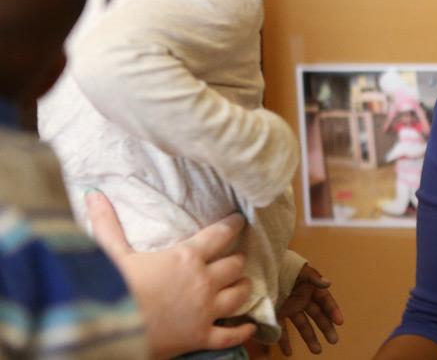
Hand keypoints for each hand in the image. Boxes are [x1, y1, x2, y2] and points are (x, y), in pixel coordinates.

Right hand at [86, 190, 254, 359]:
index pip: (219, 234)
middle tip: (236, 258)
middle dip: (237, 260)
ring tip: (242, 284)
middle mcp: (203, 281)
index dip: (232, 225)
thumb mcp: (110, 253)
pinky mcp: (201, 337)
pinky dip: (242, 331)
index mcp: (186, 257)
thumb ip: (107, 223)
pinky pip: (231, 334)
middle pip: (234, 265)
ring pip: (240, 295)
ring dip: (243, 288)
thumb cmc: (109, 289)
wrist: (105, 330)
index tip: (240, 221)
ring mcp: (205, 310)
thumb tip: (93, 193)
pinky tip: (248, 326)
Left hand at [277, 264, 342, 354]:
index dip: (332, 310)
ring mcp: (288, 308)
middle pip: (316, 315)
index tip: (340, 322)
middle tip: (333, 341)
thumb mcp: (298, 270)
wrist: (256, 271)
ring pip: (302, 325)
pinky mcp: (275, 315)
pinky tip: (289, 352)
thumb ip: (312, 277)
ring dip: (309, 338)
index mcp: (308, 287)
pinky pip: (281, 330)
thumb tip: (329, 283)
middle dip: (326, 327)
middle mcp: (301, 299)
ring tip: (317, 351)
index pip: (324, 300)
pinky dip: (284, 342)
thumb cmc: (280, 268)